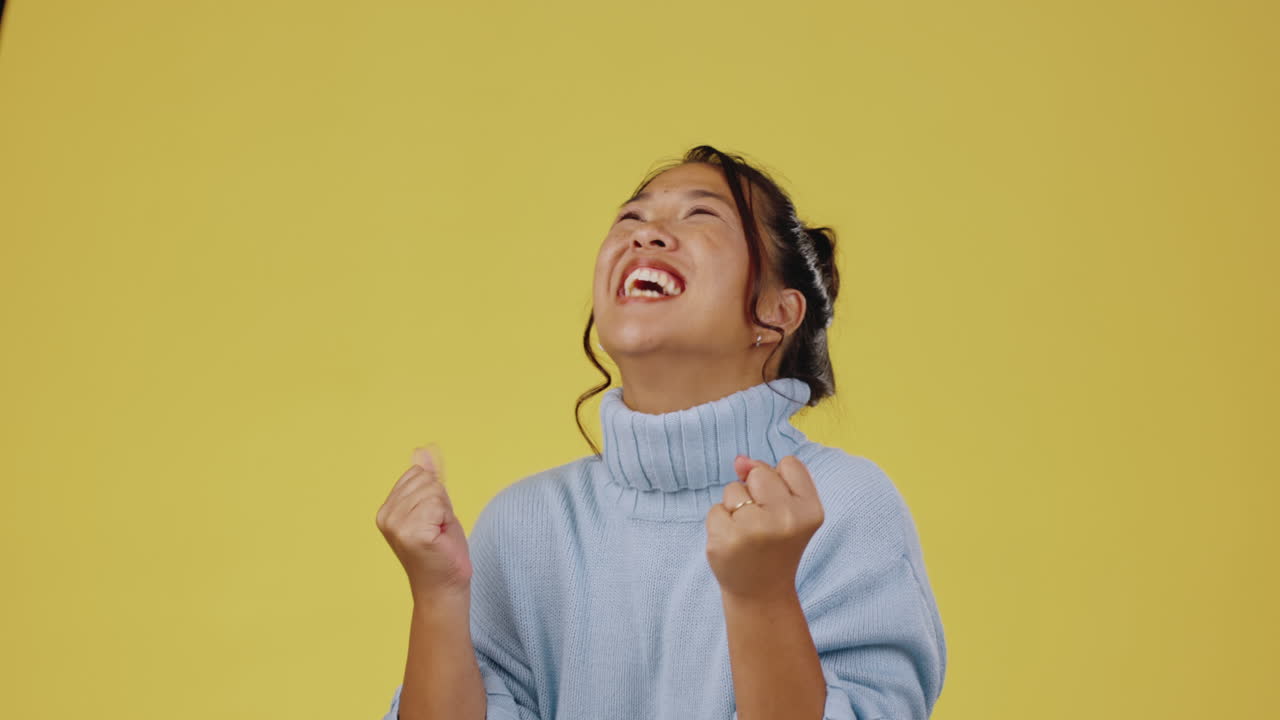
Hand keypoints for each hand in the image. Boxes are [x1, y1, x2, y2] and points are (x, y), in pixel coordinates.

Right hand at [376, 444, 472, 601]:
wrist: (444, 587)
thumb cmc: (441, 550)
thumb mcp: (435, 508)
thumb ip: (428, 480)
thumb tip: (422, 451)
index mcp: (387, 509)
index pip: (417, 474)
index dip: (434, 495)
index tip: (433, 520)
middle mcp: (386, 515)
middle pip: (427, 480)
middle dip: (441, 503)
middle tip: (438, 529)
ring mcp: (397, 525)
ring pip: (434, 491)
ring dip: (444, 512)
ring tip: (439, 534)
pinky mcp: (412, 533)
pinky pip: (439, 505)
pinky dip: (447, 520)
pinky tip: (440, 539)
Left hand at [705, 454, 824, 601]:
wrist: (761, 593)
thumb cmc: (775, 544)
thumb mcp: (788, 509)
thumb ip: (771, 476)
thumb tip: (739, 460)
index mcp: (810, 510)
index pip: (789, 464)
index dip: (779, 482)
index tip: (781, 509)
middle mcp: (787, 519)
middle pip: (758, 473)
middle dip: (754, 491)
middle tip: (762, 523)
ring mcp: (756, 530)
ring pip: (733, 489)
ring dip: (734, 508)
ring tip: (748, 535)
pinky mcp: (727, 539)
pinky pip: (715, 509)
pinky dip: (719, 523)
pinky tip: (733, 544)